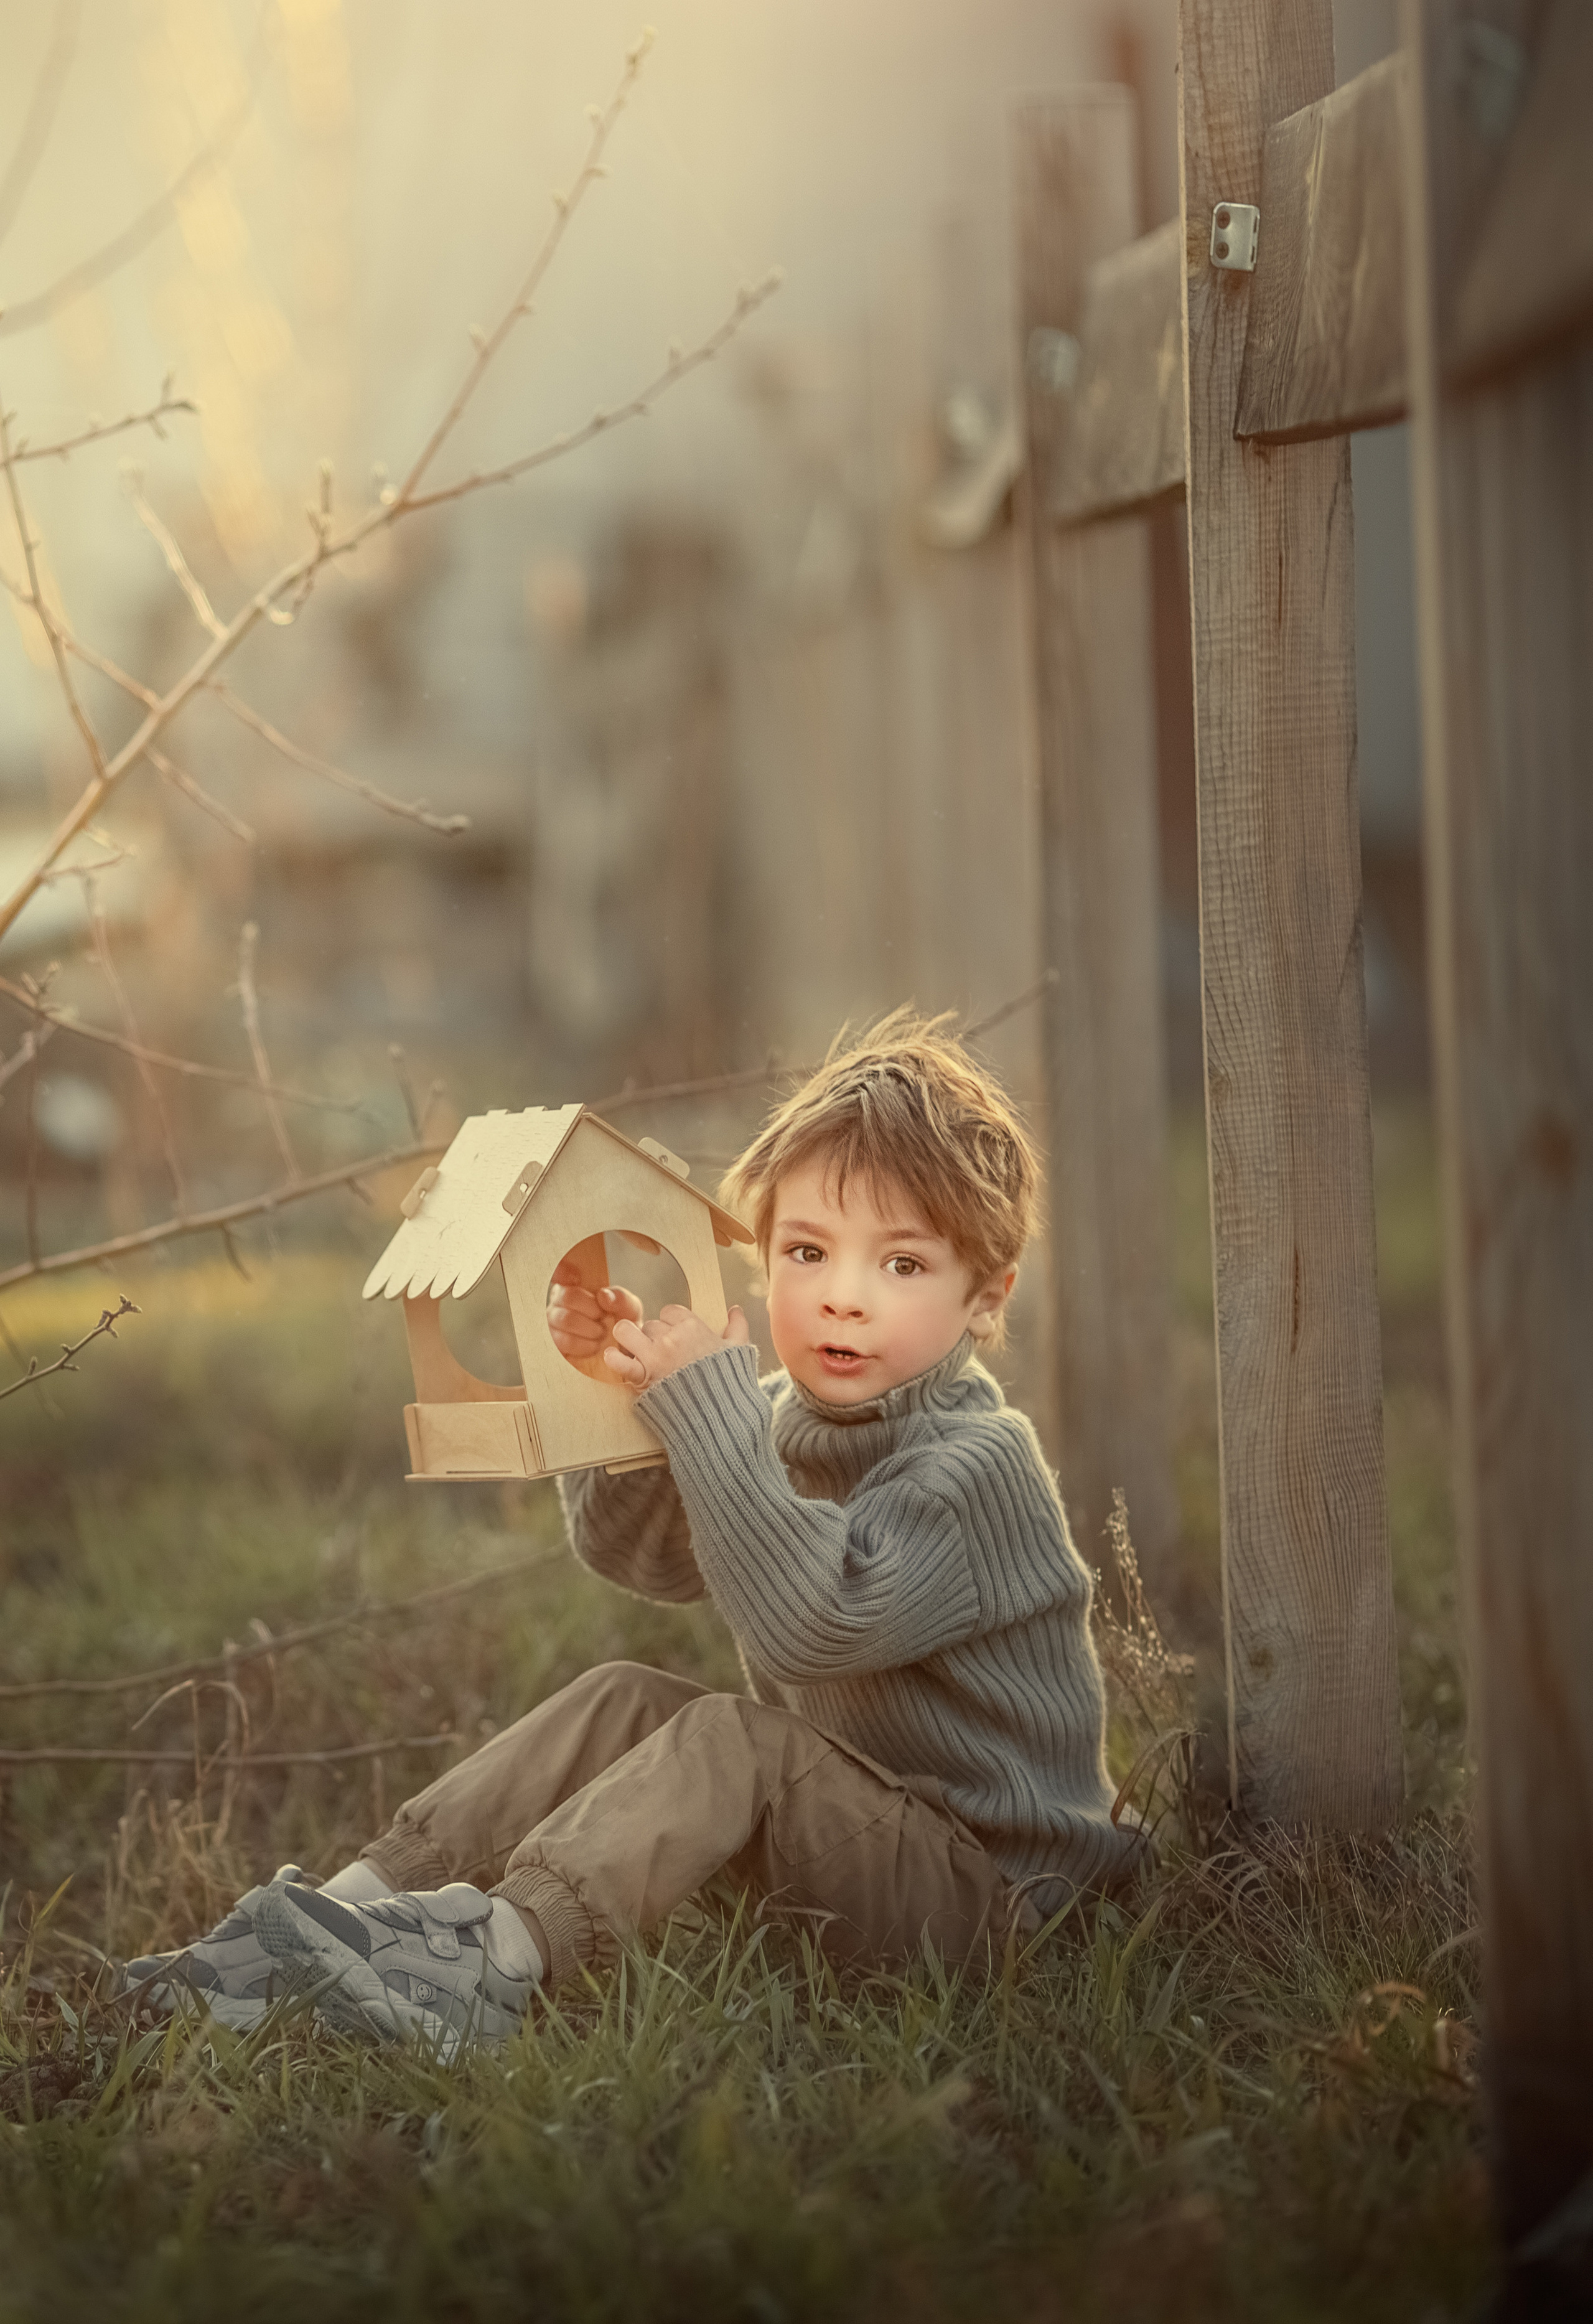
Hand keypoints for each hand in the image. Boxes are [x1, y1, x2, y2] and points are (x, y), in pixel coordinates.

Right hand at [547, 1260, 643, 1362]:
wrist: (622, 1352)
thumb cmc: (622, 1324)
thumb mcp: (629, 1308)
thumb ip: (620, 1298)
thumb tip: (603, 1295)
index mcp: (574, 1286)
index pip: (559, 1270)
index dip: (561, 1270)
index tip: (576, 1278)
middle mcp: (558, 1302)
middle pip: (567, 1297)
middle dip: (593, 1310)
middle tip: (604, 1319)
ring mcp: (552, 1324)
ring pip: (565, 1319)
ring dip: (590, 1329)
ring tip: (601, 1334)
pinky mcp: (553, 1345)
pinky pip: (562, 1343)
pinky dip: (583, 1345)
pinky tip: (593, 1346)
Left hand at [603, 1302, 749, 1390]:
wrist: (720, 1415)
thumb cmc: (728, 1383)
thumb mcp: (740, 1350)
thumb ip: (738, 1326)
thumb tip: (736, 1309)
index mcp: (693, 1327)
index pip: (670, 1311)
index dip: (670, 1323)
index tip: (674, 1335)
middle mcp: (671, 1338)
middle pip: (650, 1325)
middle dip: (652, 1337)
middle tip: (658, 1353)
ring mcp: (655, 1356)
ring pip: (626, 1332)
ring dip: (627, 1339)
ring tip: (633, 1350)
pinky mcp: (643, 1377)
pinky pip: (620, 1361)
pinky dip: (614, 1359)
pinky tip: (613, 1357)